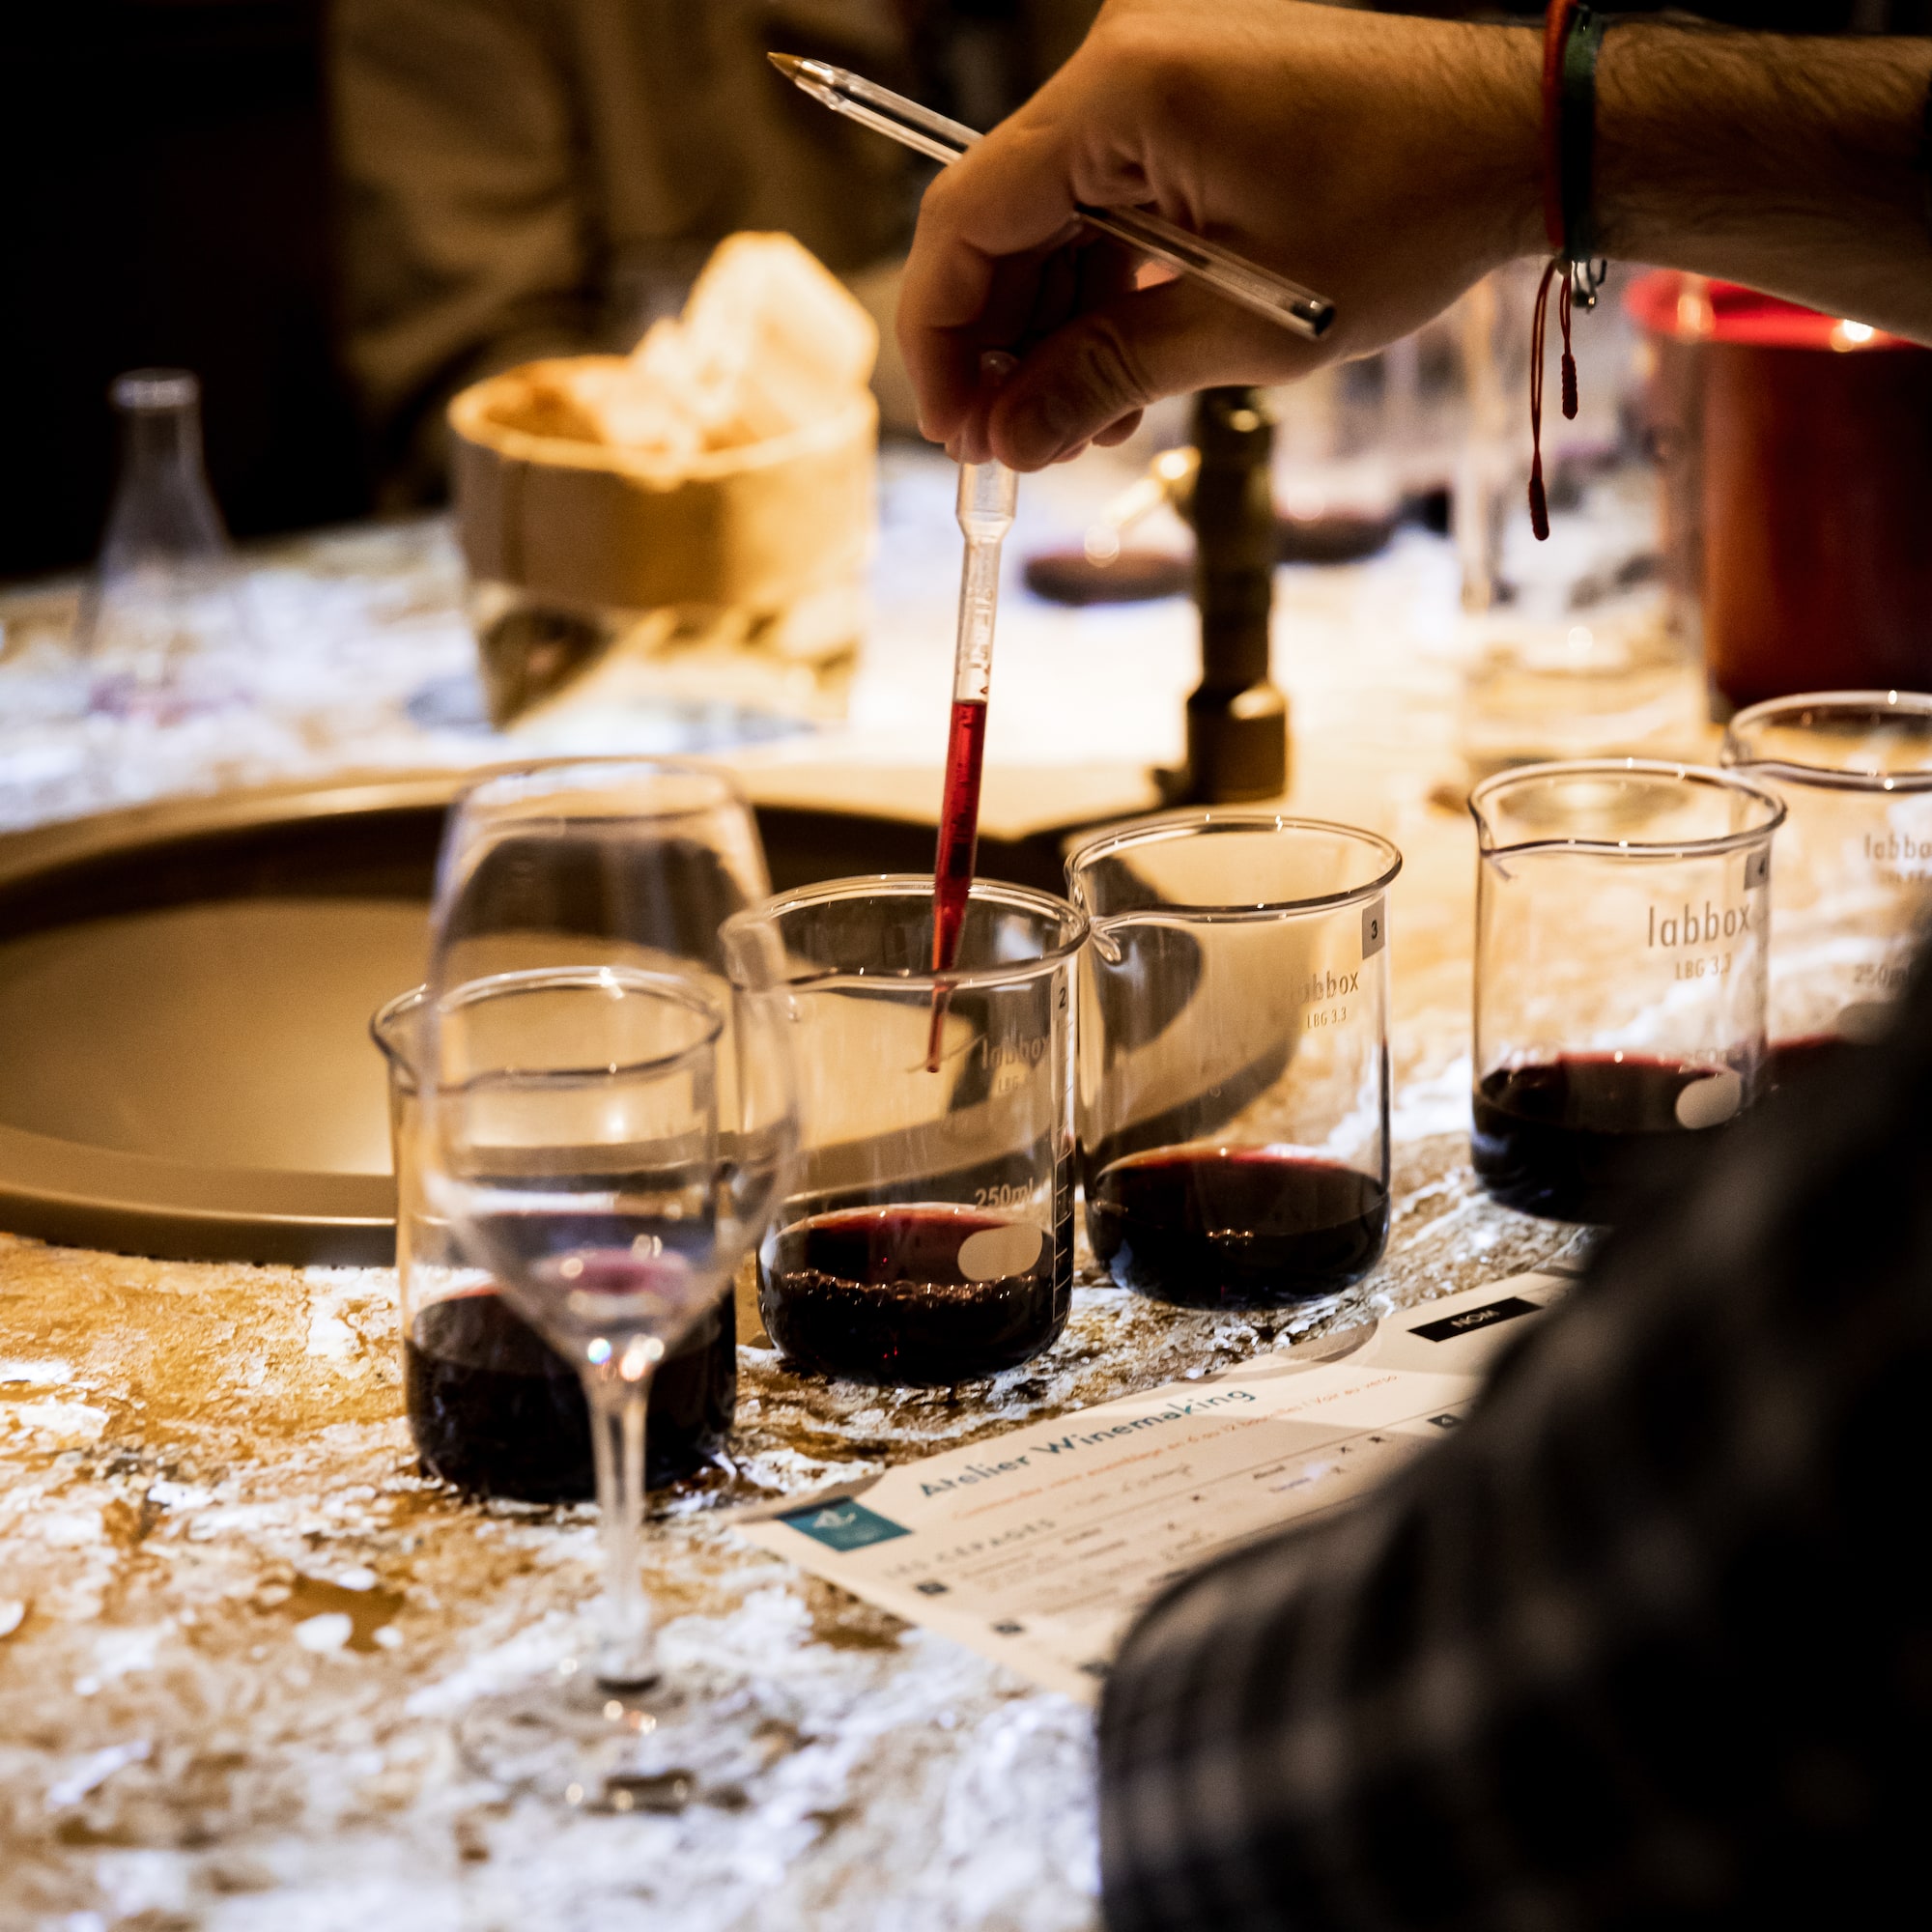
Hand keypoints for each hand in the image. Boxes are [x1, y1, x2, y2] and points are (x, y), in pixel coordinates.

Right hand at [899, 0, 1541, 469]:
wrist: (1520, 139)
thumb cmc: (1405, 213)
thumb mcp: (1243, 325)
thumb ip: (1104, 377)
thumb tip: (1009, 440)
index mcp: (1117, 96)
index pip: (965, 219)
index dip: (940, 338)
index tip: (952, 431)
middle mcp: (1120, 68)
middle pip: (1003, 222)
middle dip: (998, 347)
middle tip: (1010, 450)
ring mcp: (1157, 79)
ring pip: (1056, 223)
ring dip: (1055, 331)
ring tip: (1077, 432)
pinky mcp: (1193, 104)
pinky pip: (1113, 203)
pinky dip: (1107, 290)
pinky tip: (1120, 377)